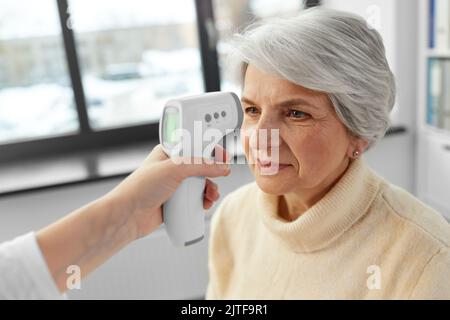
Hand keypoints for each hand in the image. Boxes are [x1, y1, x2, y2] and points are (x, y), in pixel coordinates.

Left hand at [107, 144, 230, 239]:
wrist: (128, 216)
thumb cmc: (141, 187)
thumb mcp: (174, 169)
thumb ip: (200, 166)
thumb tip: (221, 167)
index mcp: (169, 153)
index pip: (195, 145)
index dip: (210, 150)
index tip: (224, 155)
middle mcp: (172, 167)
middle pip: (201, 166)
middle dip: (213, 173)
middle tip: (221, 175)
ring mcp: (174, 185)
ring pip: (201, 184)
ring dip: (210, 189)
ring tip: (211, 195)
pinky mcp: (176, 201)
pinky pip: (196, 198)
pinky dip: (203, 200)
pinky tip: (204, 204)